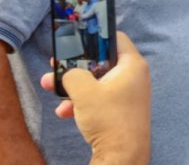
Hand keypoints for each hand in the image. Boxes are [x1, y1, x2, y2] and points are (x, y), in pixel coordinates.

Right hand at [40, 32, 150, 163]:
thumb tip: (69, 72)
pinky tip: (65, 112)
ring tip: (52, 89)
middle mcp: (134, 76)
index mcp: (133, 64)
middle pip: (102, 62)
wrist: (122, 154)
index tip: (78, 40)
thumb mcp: (84, 91)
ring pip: (98, 82)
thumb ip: (73, 74)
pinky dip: (83, 102)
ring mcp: (129, 93)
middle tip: (57, 66)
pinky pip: (100, 98)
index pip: (116, 39)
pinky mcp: (122, 109)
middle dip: (77, 67)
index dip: (96, 37)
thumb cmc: (110, 119)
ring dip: (75, 87)